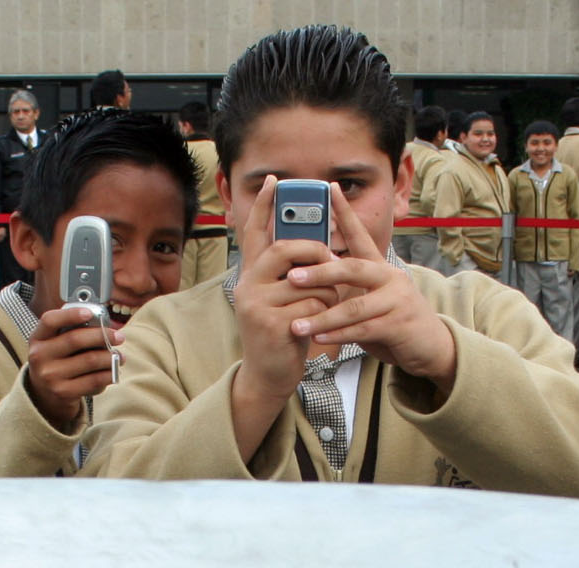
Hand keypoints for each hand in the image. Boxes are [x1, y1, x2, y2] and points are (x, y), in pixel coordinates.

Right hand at [23, 303, 120, 429]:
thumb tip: (102, 325)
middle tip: (119, 337)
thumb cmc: (57, 362)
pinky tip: (113, 372)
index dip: (70, 314)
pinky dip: (108, 375)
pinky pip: (94, 380)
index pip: (50, 320)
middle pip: (75, 339)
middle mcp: (39, 357)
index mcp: (38, 339)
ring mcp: (50, 376)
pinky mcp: (63, 392)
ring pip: (90, 360)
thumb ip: (69, 332)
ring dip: (110, 357)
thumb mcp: (53, 345)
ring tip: (119, 356)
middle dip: (102, 336)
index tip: (90, 313)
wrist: (45, 396)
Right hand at [229, 175, 337, 404]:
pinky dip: (324, 314)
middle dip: (316, 253)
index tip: (274, 181)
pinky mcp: (271, 324)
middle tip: (331, 263)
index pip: (254, 233)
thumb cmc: (282, 334)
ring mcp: (256, 304)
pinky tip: (318, 327)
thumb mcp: (281, 299)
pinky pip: (312, 305)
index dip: (265, 206)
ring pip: (307, 280)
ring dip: (327, 292)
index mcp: (251, 275)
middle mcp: (247, 285)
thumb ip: (291, 274)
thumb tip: (320, 249)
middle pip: (285, 249)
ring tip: (326, 307)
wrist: (268, 376)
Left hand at [285, 183, 456, 393]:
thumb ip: (349, 289)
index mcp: (381, 268)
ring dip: (322, 317)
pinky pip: (363, 329)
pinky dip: (339, 335)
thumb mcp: (371, 300)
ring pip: (354, 306)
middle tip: (292, 276)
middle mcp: (391, 278)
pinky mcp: (399, 325)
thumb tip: (314, 277)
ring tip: (297, 325)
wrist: (431, 347)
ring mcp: (397, 301)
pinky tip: (319, 339)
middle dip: (320, 273)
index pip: (362, 235)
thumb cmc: (394, 323)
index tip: (330, 188)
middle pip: (352, 269)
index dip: (346, 212)